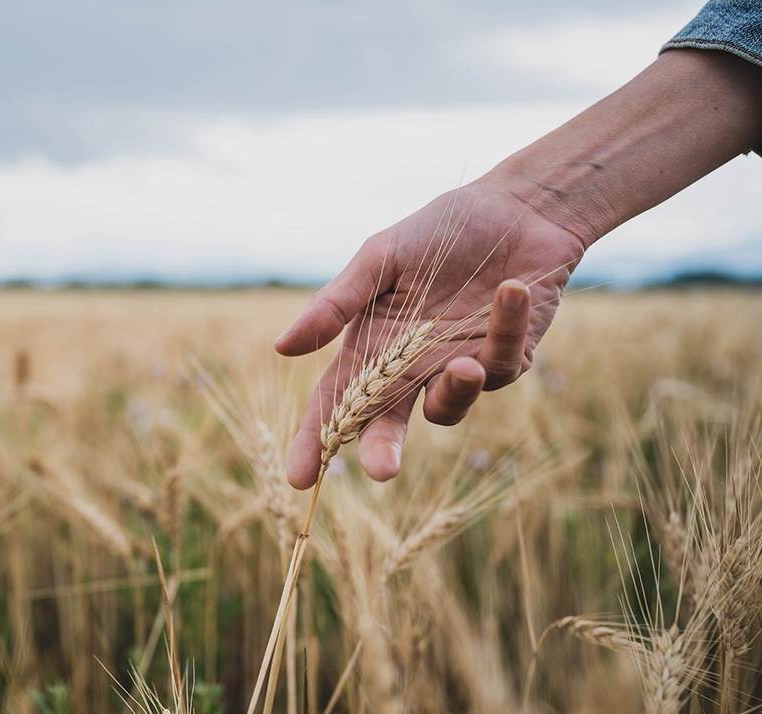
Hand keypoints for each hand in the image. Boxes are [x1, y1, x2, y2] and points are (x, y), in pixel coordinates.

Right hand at [275, 181, 585, 488]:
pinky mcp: (508, 359)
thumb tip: (281, 348)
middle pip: (388, 422)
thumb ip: (337, 303)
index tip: (299, 477)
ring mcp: (458, 366)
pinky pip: (503, 365)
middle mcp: (412, 365)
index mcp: (373, 344)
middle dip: (382, 449)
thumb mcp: (381, 258)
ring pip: (449, 407)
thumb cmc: (442, 230)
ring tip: (464, 365)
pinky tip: (512, 290)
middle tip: (381, 470)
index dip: (315, 440)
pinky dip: (506, 329)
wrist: (518, 208)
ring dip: (455, 392)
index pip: (336, 401)